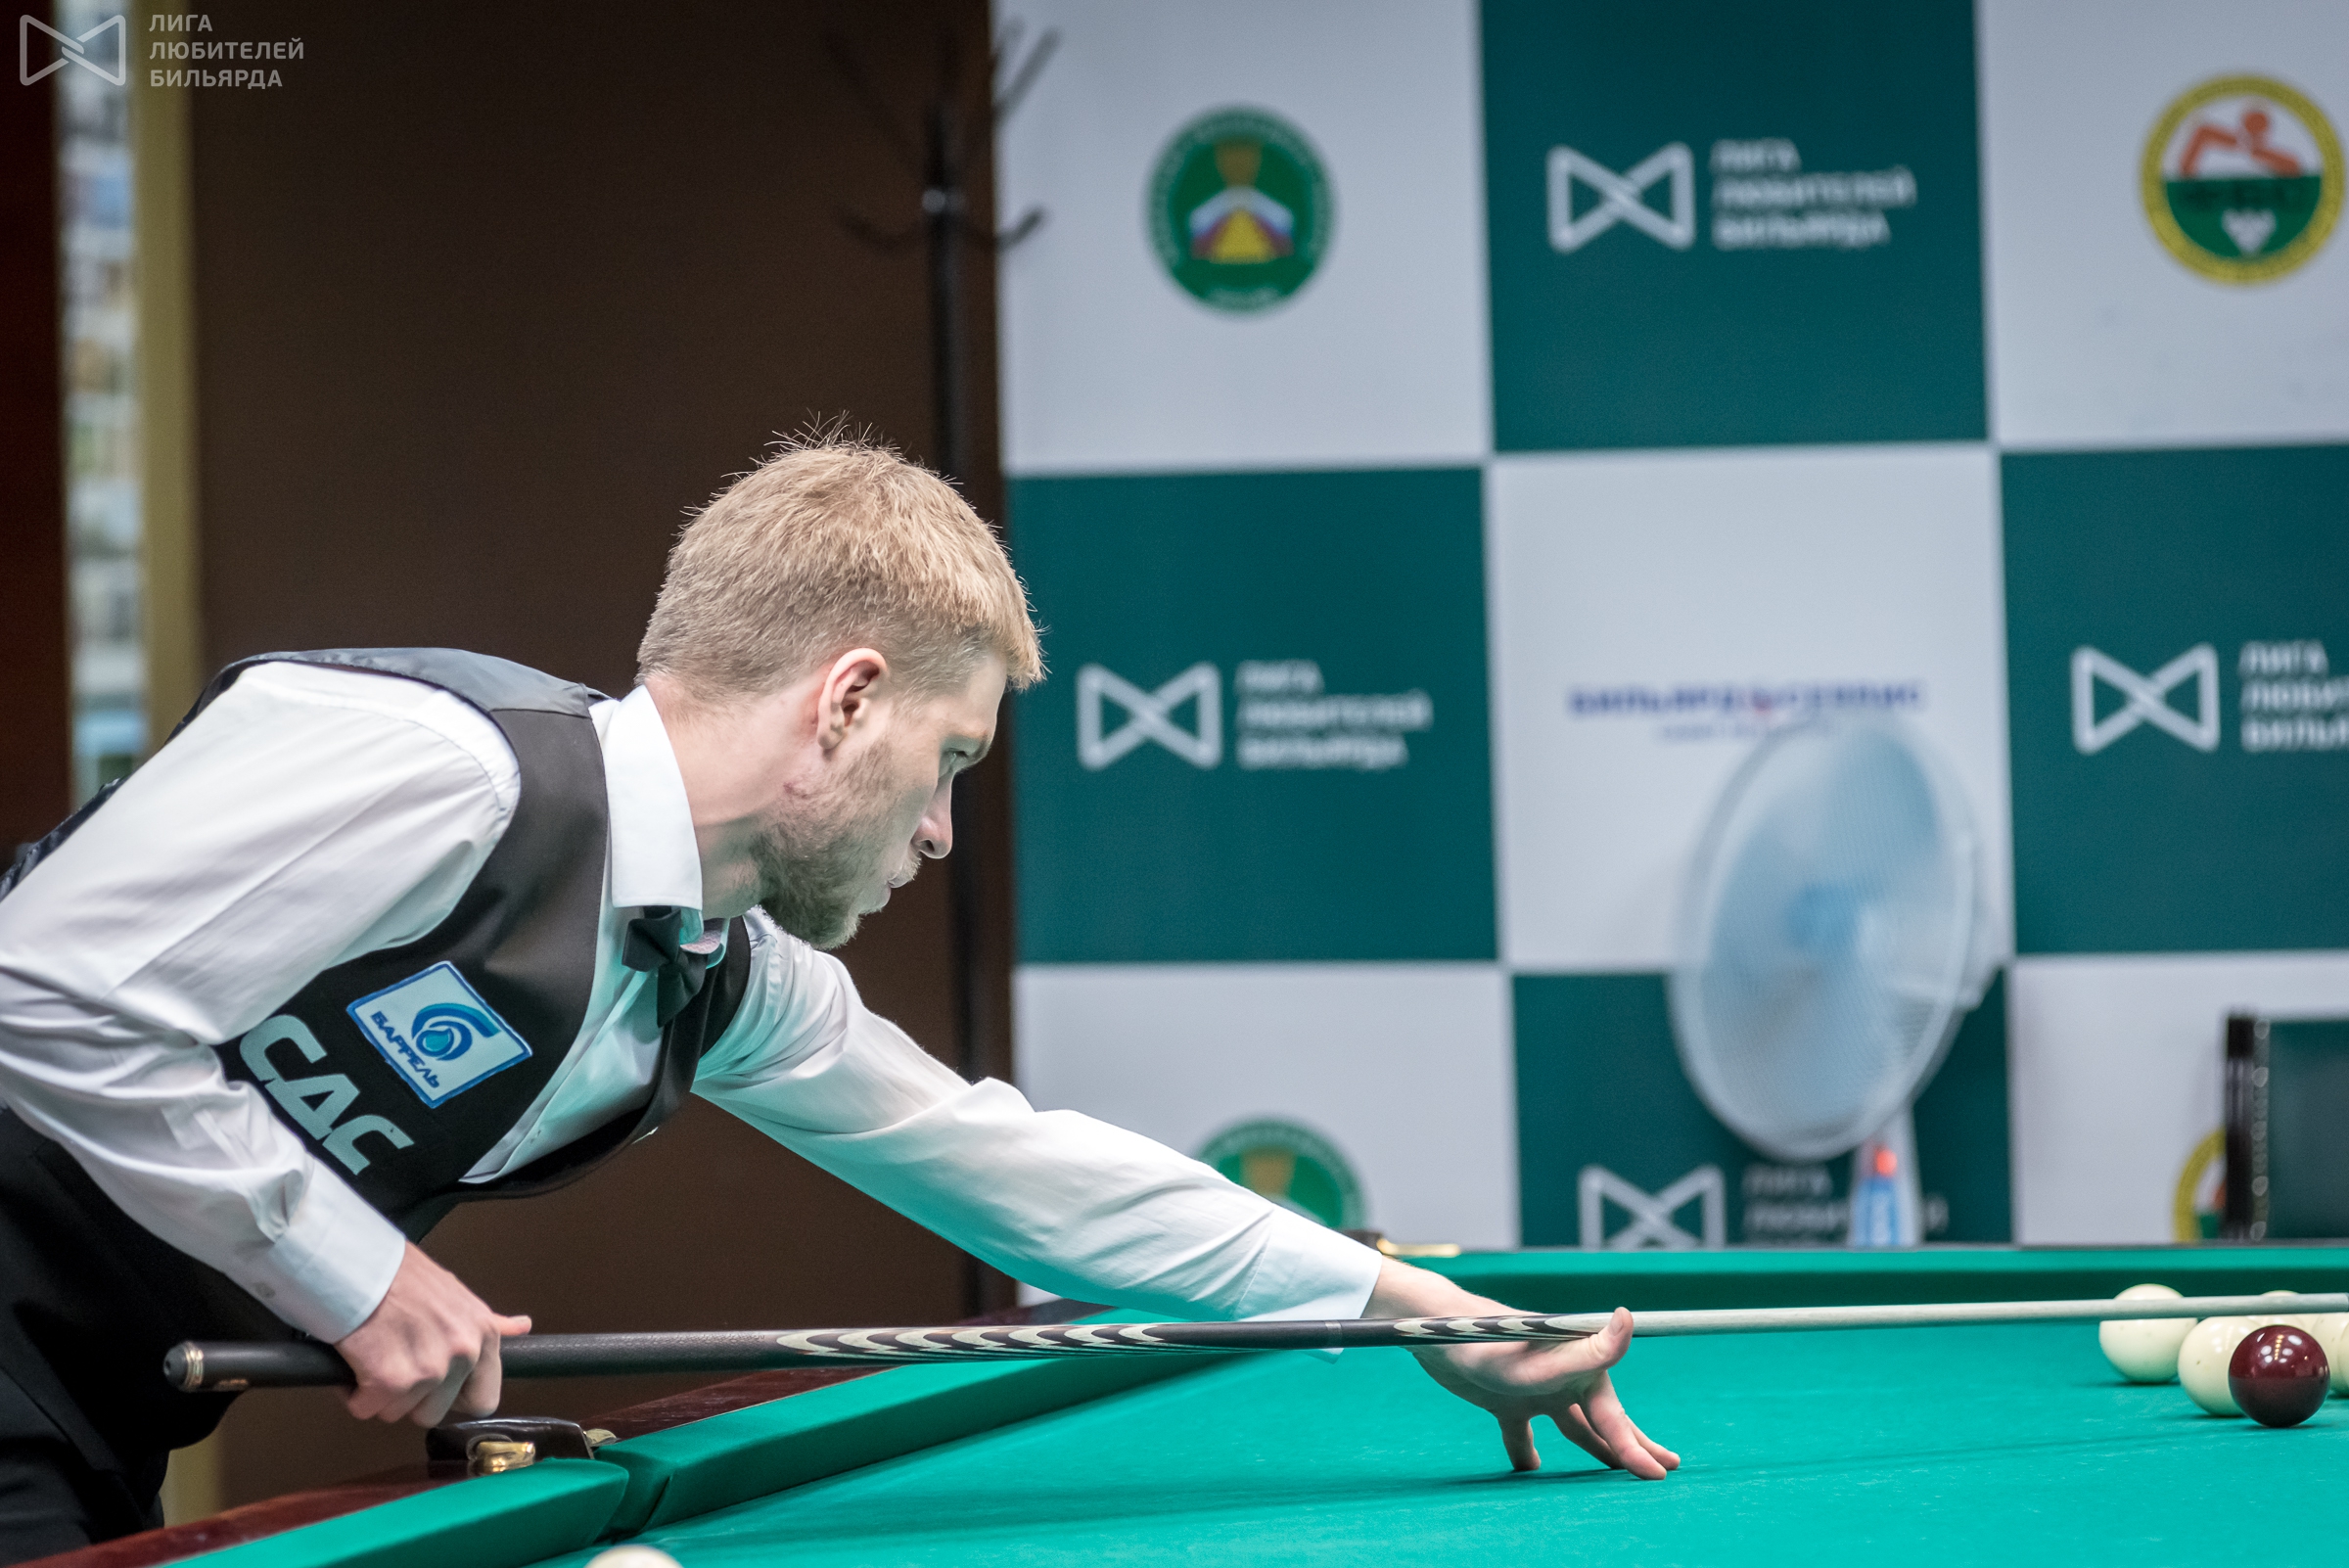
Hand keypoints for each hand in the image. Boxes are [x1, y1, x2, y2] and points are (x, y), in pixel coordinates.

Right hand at [334, 1242, 531, 1426]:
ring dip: (379, 1393)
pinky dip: (353, 1392)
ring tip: (375, 1354)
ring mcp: (428, 1370)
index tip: (437, 1386)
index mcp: (484, 1336)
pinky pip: (365, 1408)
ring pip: (396, 1412)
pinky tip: (355, 1360)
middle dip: (409, 1398)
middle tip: (395, 1362)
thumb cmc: (402, 1277)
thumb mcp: (457, 1296)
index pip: (484, 1401)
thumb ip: (488, 1323)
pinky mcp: (389, 1381)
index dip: (454, 1399)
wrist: (361, 1265)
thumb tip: (522, 1327)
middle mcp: (463, 1355)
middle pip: (433, 1413)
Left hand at [1366, 1258, 1679, 1478]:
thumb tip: (1627, 1317)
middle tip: (1662, 1469)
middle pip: (1603, 1422)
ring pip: (1572, 1427)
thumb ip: (1589, 1351)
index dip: (1637, 1449)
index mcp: (1579, 1370)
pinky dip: (1527, 1453)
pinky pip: (1522, 1433)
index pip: (1614, 1420)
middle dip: (1631, 1445)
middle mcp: (1562, 1379)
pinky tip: (1529, 1469)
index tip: (1660, 1475)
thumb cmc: (1495, 1344)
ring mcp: (1535, 1390)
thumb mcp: (1545, 1359)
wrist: (1438, 1336)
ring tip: (1612, 1470)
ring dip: (1593, 1448)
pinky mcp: (1505, 1399)